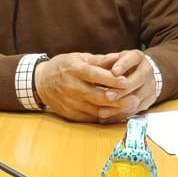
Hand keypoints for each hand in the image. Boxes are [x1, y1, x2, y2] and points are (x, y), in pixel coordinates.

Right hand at [35, 52, 153, 122]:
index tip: (126, 81)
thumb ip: (100, 60)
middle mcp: (72, 88)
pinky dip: (106, 117)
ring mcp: (71, 103)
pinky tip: (119, 114)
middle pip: (98, 96)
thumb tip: (118, 58)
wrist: (41, 83)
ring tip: (131, 107)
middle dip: (118, 99)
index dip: (111, 80)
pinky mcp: (71, 115)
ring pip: (96, 110)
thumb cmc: (64, 67)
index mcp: (75, 70)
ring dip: (115, 110)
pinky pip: (92, 118)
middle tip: (136, 99)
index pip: (95, 75)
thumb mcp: (79, 58)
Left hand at [93, 49, 160, 123]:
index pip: (133, 58)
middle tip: (107, 96)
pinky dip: (119, 115)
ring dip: (119, 106)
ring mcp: (150, 86)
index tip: (114, 72)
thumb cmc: (119, 66)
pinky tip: (106, 118)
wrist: (139, 75)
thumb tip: (97, 66)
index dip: (124, 65)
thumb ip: (106, 62)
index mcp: (137, 57)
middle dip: (122, 89)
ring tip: (102, 111)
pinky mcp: (148, 100)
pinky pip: (134, 110)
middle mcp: (146, 70)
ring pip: (136, 98)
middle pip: (138, 80)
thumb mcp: (113, 60)